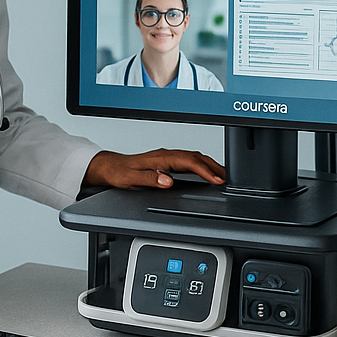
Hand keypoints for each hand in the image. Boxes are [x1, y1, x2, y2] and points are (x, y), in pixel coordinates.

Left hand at [83, 149, 225, 188]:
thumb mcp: (130, 179)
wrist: (108, 167)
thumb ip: (149, 179)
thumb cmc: (118, 173)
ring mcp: (166, 158)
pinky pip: (188, 161)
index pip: (189, 162)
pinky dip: (201, 166)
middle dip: (213, 167)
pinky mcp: (166, 162)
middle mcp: (165, 156)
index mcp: (160, 158)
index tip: (217, 179)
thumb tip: (167, 180)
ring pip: (193, 158)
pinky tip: (205, 172)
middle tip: (228, 178)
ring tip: (222, 176)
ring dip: (209, 165)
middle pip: (195, 157)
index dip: (205, 171)